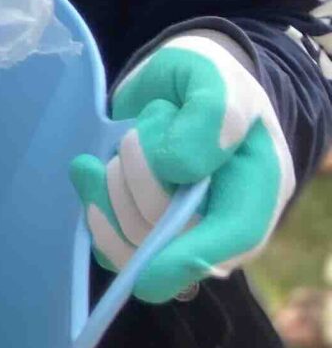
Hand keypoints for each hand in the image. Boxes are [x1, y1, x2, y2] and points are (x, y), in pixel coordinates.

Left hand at [68, 33, 296, 303]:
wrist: (172, 85)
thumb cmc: (202, 78)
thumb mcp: (213, 76)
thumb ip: (212, 112)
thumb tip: (182, 167)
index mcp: (260, 185)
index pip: (234, 237)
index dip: (190, 257)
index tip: (146, 271)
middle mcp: (224, 218)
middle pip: (170, 235)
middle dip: (136, 181)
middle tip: (134, 134)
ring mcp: (184, 229)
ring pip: (133, 239)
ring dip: (112, 186)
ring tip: (123, 143)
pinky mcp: (144, 230)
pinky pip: (108, 242)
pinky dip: (90, 202)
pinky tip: (87, 168)